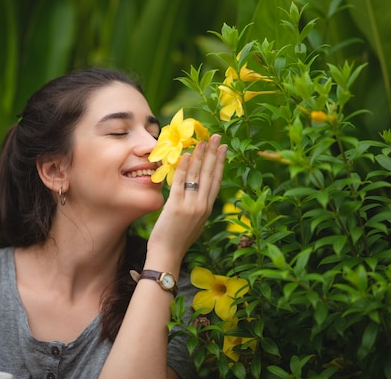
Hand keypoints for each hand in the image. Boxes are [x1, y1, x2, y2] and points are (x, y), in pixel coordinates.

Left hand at [146, 134, 226, 267]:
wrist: (168, 255)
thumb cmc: (177, 241)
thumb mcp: (194, 223)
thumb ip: (197, 208)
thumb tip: (197, 194)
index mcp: (207, 208)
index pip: (216, 181)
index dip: (220, 163)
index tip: (222, 148)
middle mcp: (202, 205)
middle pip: (210, 174)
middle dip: (213, 153)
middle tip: (216, 136)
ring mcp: (191, 206)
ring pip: (197, 175)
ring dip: (200, 155)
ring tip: (202, 140)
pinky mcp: (176, 206)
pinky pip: (181, 183)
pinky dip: (184, 168)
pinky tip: (187, 155)